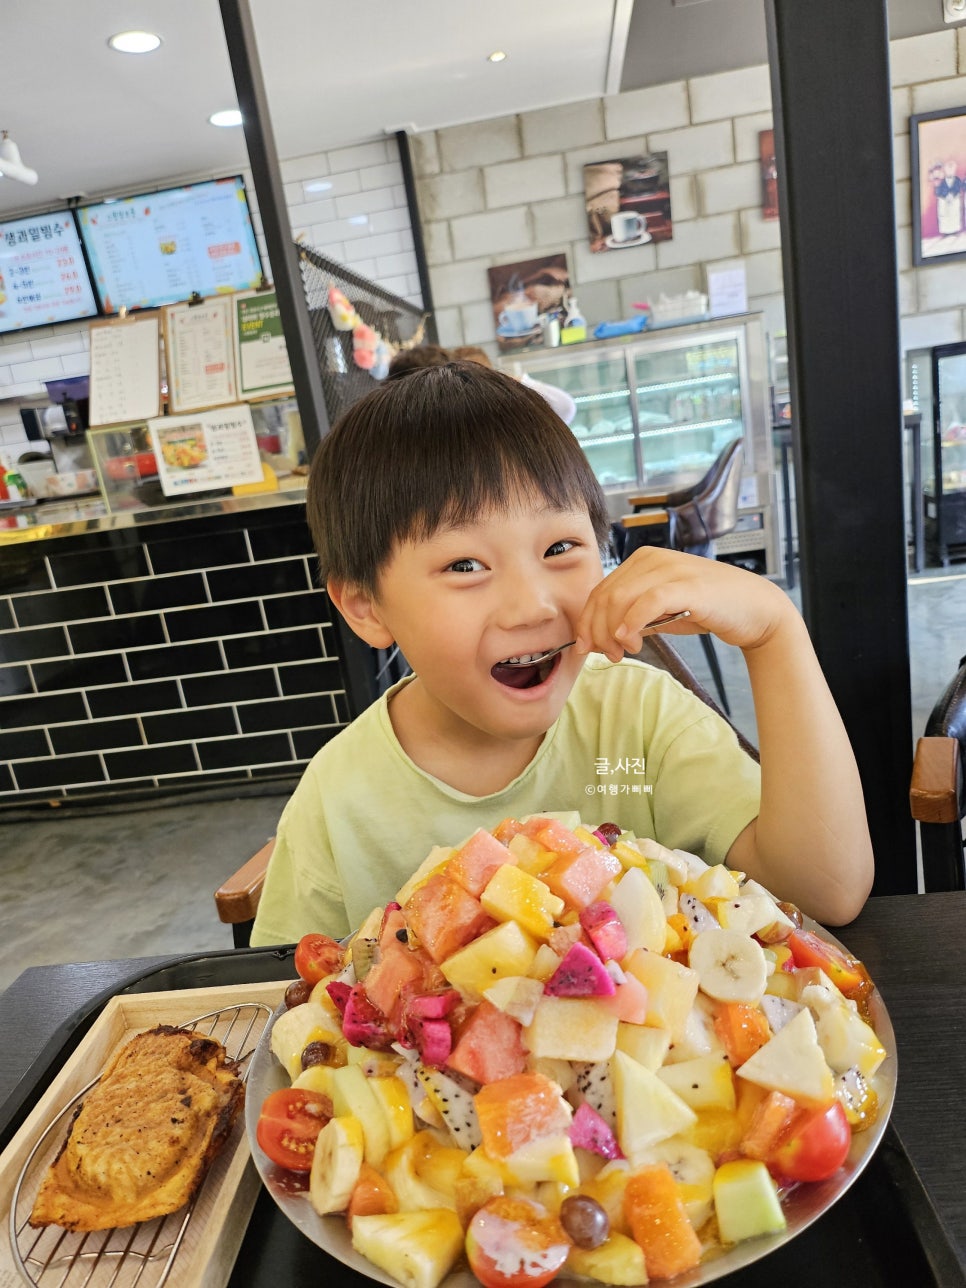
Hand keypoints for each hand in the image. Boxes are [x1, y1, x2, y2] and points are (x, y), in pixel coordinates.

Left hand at [573, 547, 794, 660]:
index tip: (589, 648)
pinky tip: (630, 641)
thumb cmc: (706, 609)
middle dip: (596, 631)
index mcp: (642, 561)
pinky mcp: (688, 586)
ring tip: (623, 652)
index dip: (587, 622)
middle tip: (608, 655)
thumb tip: (597, 637)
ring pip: (620, 599)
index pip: (600, 591)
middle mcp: (653, 559)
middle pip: (605, 596)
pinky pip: (648, 601)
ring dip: (612, 632)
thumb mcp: (661, 612)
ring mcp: (671, 570)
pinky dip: (631, 622)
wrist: (754, 609)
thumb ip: (631, 617)